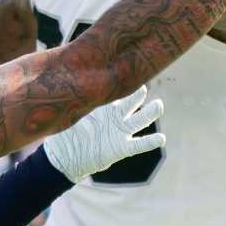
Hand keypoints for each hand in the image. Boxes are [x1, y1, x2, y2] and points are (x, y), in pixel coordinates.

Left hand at [43, 86, 164, 182]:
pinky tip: (160, 138)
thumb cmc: (67, 132)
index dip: (124, 82)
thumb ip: (73, 100)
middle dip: (138, 94)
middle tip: (143, 84)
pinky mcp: (121, 148)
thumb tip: (64, 81)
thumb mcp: (69, 113)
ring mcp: (120, 132)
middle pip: (132, 102)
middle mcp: (115, 117)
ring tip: (158, 105)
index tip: (130, 69)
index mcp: (104, 106)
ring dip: (149, 113)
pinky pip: (139, 145)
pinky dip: (150, 142)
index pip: (117, 90)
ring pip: (139, 120)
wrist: (66, 156)